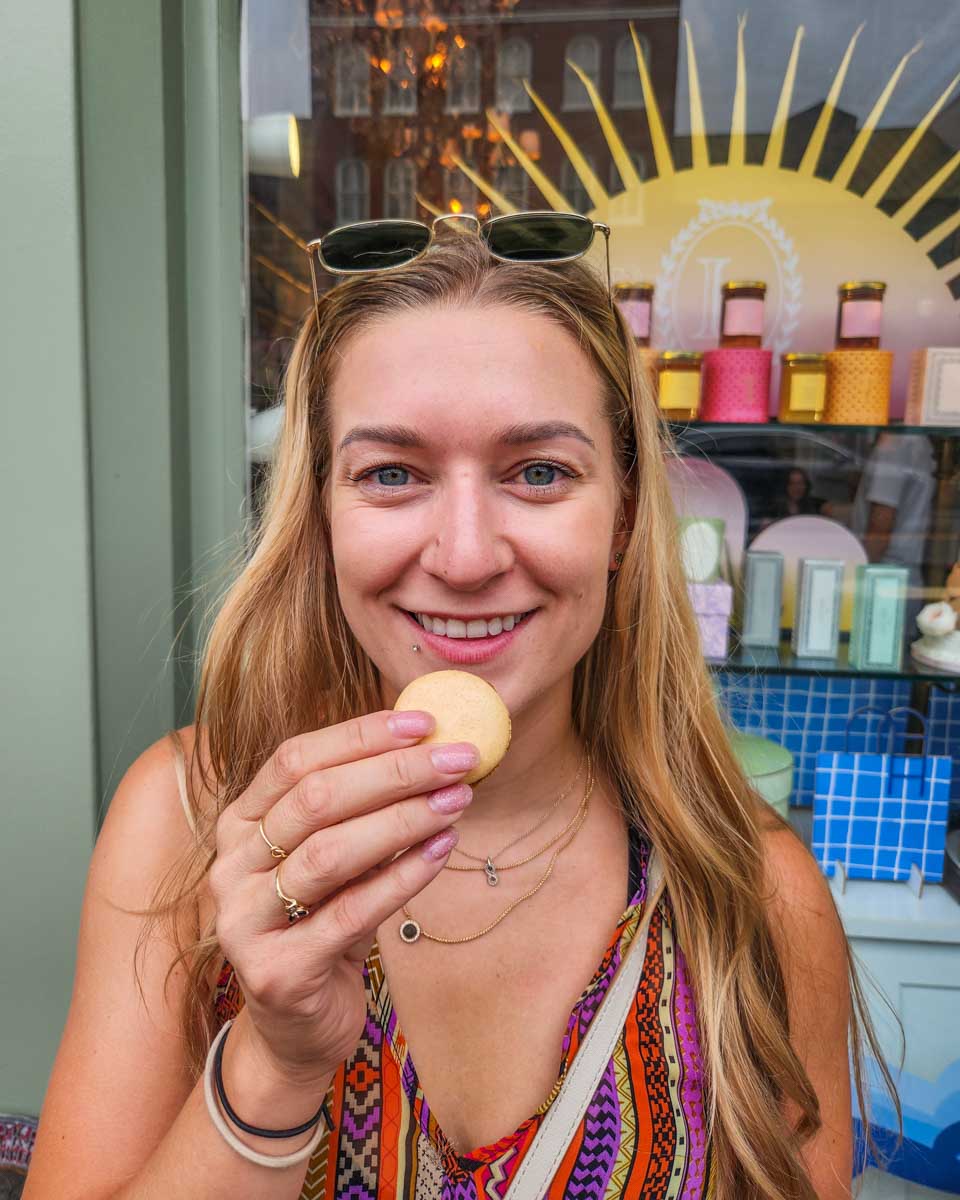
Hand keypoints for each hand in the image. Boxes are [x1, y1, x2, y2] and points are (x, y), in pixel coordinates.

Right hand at [208, 711, 477, 1082]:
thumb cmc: (323, 925)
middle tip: (457, 758)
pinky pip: (351, 913)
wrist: (296, 1028)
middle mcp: (230, 866)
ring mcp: (245, 920)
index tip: (425, 722)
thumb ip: (363, 809)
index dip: (360, 735)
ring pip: (330, 852)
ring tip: (456, 801)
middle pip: (315, 798)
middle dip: (394, 771)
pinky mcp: (277, 972)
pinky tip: (442, 851)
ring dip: (403, 819)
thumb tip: (432, 748)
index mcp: (239, 823)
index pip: (295, 759)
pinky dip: (403, 878)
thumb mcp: (337, 859)